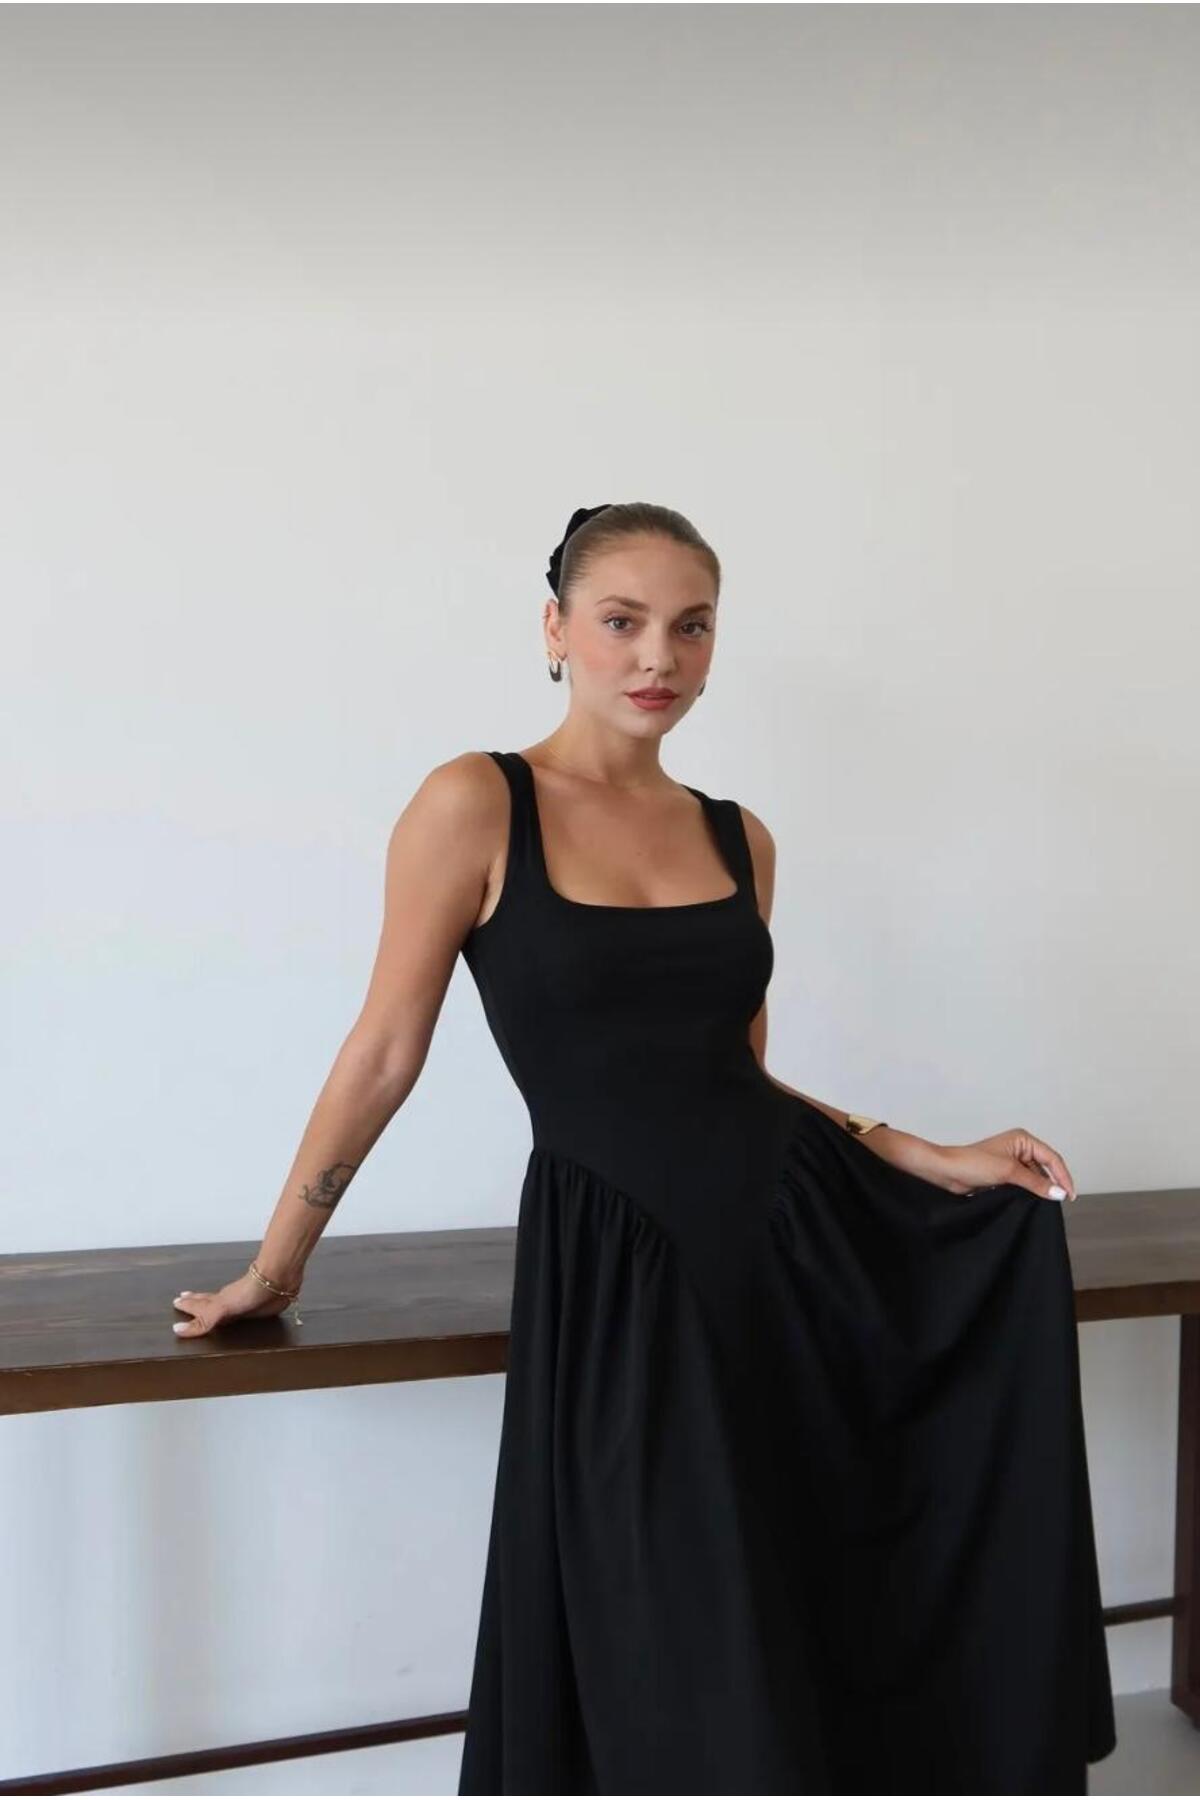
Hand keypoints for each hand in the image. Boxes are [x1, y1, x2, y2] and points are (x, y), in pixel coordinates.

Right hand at [171, 1269, 300, 1338]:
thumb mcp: (220, 1308)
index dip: (188, 1305)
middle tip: (184, 1299)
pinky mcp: (258, 1309)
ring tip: (207, 1307)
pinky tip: (238, 1314)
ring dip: (215, 1308)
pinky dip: (235, 1314)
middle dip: (196, 1302)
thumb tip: (177, 1330)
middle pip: (208, 1302)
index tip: (176, 1302)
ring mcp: (243, 1305)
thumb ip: (203, 1320)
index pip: (198, 1304)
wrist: (276, 1282)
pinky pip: (242, 1314)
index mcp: (217, 1302)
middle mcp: (228, 1303)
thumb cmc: (248, 1291)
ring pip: (224, 1308)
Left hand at [934, 1128, 1077, 1202]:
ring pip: (1037, 1176)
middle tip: (1062, 1202)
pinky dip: (1031, 1192)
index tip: (1070, 1195)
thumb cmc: (972, 1163)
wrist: (947, 1171)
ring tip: (1047, 1204)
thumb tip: (1059, 1192)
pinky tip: (1034, 1202)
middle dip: (1055, 1182)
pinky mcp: (1005, 1173)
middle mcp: (1020, 1147)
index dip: (1064, 1176)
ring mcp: (1012, 1161)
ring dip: (1042, 1188)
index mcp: (1023, 1139)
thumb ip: (1036, 1183)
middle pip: (1047, 1167)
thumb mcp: (1008, 1172)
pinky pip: (1026, 1182)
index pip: (1052, 1158)